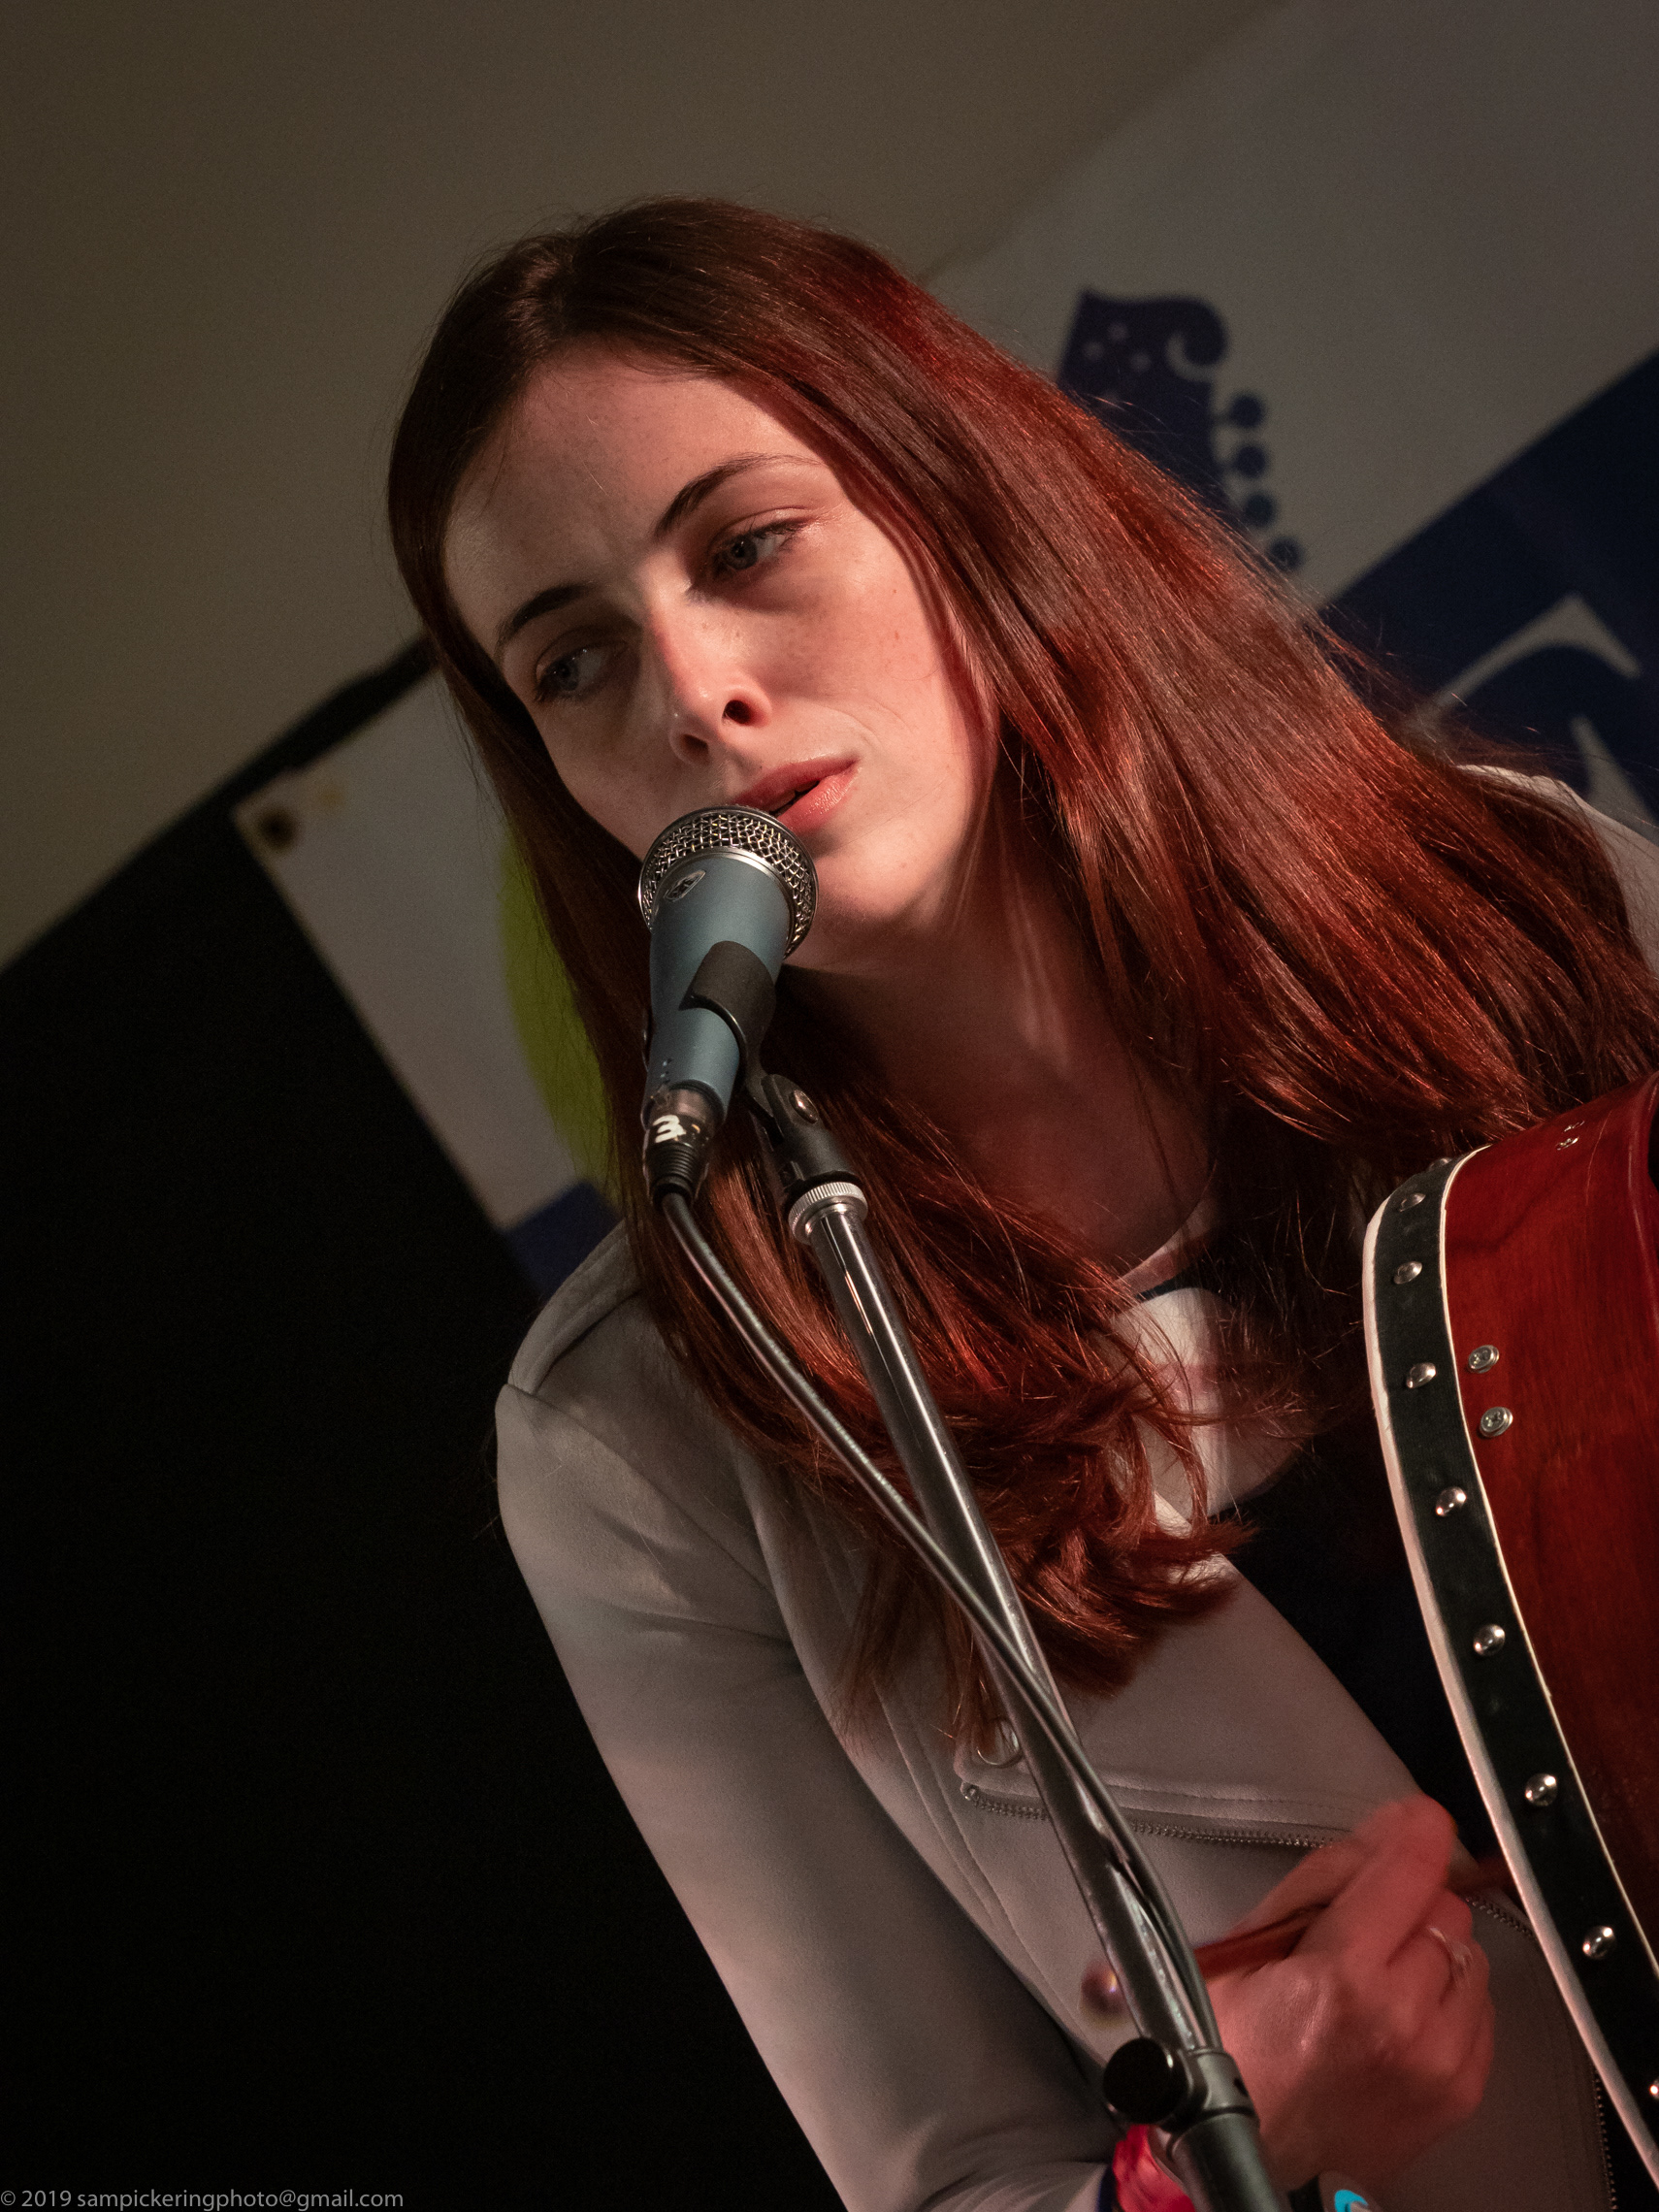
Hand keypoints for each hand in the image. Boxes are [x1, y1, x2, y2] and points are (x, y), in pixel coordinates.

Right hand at [1208, 1795, 1493, 2190]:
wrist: (1243, 2147)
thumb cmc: (1232, 2049)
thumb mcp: (1250, 1940)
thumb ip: (1323, 1879)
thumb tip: (1383, 1834)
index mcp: (1345, 1976)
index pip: (1413, 1866)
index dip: (1414, 1829)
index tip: (1411, 1820)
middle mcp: (1405, 2020)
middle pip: (1445, 1907)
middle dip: (1408, 1902)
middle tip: (1364, 1924)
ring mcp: (1439, 2063)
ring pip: (1471, 1956)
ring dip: (1433, 1953)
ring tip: (1381, 1976)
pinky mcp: (1459, 2094)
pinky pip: (1481, 2011)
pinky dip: (1449, 2000)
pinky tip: (1403, 2012)